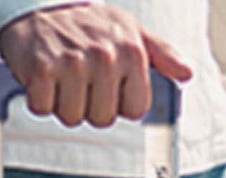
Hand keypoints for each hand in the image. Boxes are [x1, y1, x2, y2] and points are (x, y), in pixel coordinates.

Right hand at [0, 3, 191, 128]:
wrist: (39, 8)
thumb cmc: (88, 25)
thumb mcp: (131, 32)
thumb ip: (162, 54)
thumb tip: (186, 74)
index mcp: (131, 51)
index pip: (134, 111)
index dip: (118, 102)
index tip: (108, 83)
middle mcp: (105, 56)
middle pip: (103, 119)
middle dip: (89, 105)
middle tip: (81, 78)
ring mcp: (72, 62)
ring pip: (72, 118)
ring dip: (63, 103)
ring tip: (62, 76)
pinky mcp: (41, 70)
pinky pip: (43, 109)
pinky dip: (39, 98)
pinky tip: (44, 76)